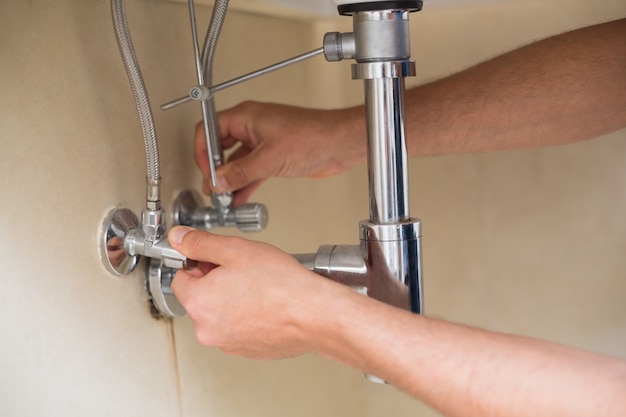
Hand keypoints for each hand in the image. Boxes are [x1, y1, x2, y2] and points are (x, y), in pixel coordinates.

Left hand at [168, 226, 327, 358]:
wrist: (314, 314)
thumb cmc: (280, 285)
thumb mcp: (235, 250)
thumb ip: (200, 243)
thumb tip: (179, 238)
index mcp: (198, 303)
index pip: (180, 277)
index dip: (199, 262)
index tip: (215, 258)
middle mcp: (207, 330)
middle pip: (200, 297)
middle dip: (216, 281)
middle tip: (243, 269)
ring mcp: (228, 344)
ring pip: (220, 314)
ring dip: (232, 299)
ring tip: (258, 287)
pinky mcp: (247, 351)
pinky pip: (238, 328)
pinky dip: (247, 316)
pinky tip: (265, 303)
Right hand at [195, 101, 365, 205]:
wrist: (340, 144)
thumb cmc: (314, 136)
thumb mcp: (269, 158)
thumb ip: (241, 172)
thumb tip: (219, 181)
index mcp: (246, 116)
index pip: (209, 130)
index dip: (202, 153)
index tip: (206, 173)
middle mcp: (252, 126)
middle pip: (220, 147)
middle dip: (215, 169)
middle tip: (214, 189)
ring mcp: (263, 141)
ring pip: (236, 161)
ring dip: (230, 180)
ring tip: (224, 198)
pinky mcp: (274, 155)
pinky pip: (251, 170)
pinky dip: (244, 183)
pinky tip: (239, 197)